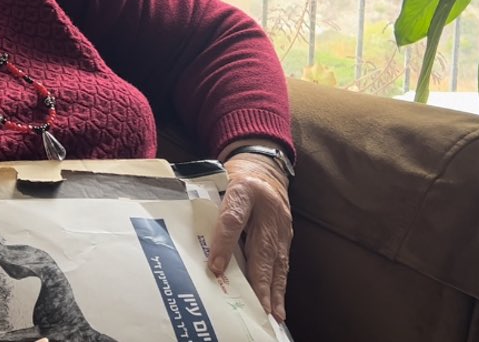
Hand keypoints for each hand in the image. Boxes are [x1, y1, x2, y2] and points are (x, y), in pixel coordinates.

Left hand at [206, 151, 292, 320]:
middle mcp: (267, 209)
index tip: (215, 268)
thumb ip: (208, 207)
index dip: (224, 244)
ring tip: (272, 313)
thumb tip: (192, 238)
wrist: (263, 166)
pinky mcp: (286, 235)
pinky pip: (282, 263)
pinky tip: (276, 305)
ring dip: (274, 289)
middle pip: (262, 248)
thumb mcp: (218, 182)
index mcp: (244, 190)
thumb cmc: (235, 177)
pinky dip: (280, 285)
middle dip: (260, 280)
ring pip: (277, 260)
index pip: (233, 219)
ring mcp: (281, 224)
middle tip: (258, 305)